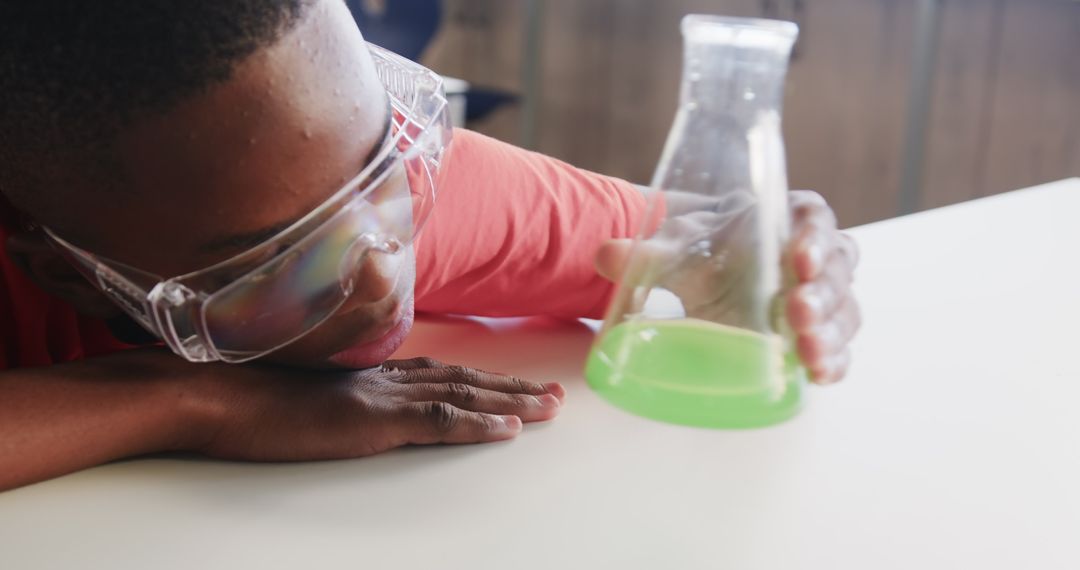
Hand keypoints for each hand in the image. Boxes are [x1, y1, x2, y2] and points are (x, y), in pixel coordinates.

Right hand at [194, 357, 564, 460]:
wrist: (214, 395)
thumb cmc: (245, 397)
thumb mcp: (302, 396)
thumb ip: (335, 398)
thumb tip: (347, 410)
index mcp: (369, 374)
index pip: (441, 374)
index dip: (482, 379)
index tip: (514, 385)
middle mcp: (384, 378)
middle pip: (464, 380)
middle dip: (512, 388)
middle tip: (554, 395)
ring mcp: (381, 397)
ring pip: (463, 396)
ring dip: (511, 402)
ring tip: (549, 409)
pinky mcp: (371, 421)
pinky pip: (438, 422)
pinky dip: (476, 423)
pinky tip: (507, 429)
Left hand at [594, 189, 859, 384]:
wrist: (711, 277)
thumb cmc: (706, 250)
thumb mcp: (678, 248)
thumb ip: (648, 251)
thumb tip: (605, 255)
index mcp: (788, 219)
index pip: (814, 219)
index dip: (814, 236)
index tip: (797, 258)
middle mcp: (817, 255)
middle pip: (837, 269)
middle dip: (821, 292)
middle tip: (796, 312)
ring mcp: (823, 297)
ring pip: (843, 310)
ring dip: (830, 331)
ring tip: (808, 350)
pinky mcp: (818, 334)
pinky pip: (837, 347)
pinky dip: (833, 361)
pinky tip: (819, 374)